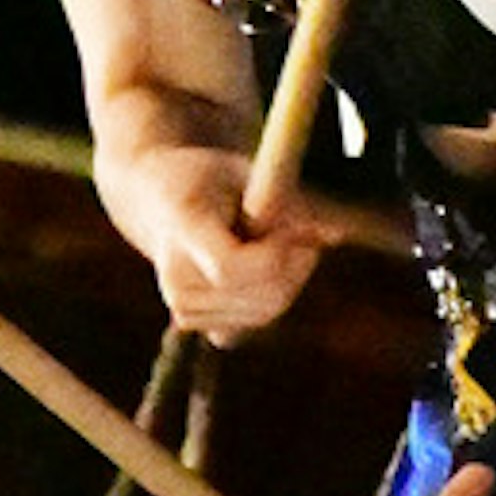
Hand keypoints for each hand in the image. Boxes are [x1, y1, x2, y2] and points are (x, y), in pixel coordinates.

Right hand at [100, 143, 332, 345]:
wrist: (158, 199)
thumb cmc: (209, 178)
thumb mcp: (246, 173)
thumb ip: (288, 202)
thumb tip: (337, 233)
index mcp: (182, 228)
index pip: (230, 267)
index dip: (275, 257)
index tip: (301, 234)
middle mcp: (174, 274)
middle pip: (257, 296)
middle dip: (295, 268)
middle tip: (308, 235)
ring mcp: (180, 303)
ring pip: (262, 313)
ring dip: (286, 279)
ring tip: (272, 240)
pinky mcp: (190, 319)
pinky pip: (252, 322)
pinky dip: (269, 295)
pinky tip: (256, 265)